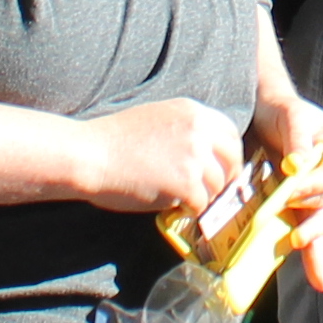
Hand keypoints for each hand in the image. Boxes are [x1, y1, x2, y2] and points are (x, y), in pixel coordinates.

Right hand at [77, 97, 251, 219]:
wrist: (90, 154)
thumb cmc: (113, 140)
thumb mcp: (157, 118)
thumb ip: (186, 130)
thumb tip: (206, 154)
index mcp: (193, 111)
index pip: (231, 133)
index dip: (229, 155)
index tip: (223, 168)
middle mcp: (200, 130)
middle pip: (232, 159)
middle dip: (226, 178)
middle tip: (213, 192)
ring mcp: (195, 156)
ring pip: (218, 185)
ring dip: (204, 197)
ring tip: (184, 200)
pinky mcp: (187, 183)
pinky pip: (202, 204)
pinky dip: (191, 210)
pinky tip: (175, 208)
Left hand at [253, 100, 322, 291]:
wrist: (264, 118)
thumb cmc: (284, 113)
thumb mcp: (293, 117)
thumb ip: (299, 139)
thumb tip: (299, 164)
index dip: (314, 185)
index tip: (291, 187)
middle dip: (308, 207)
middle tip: (284, 204)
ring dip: (311, 234)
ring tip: (297, 240)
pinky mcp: (305, 214)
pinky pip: (314, 240)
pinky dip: (316, 262)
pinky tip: (319, 282)